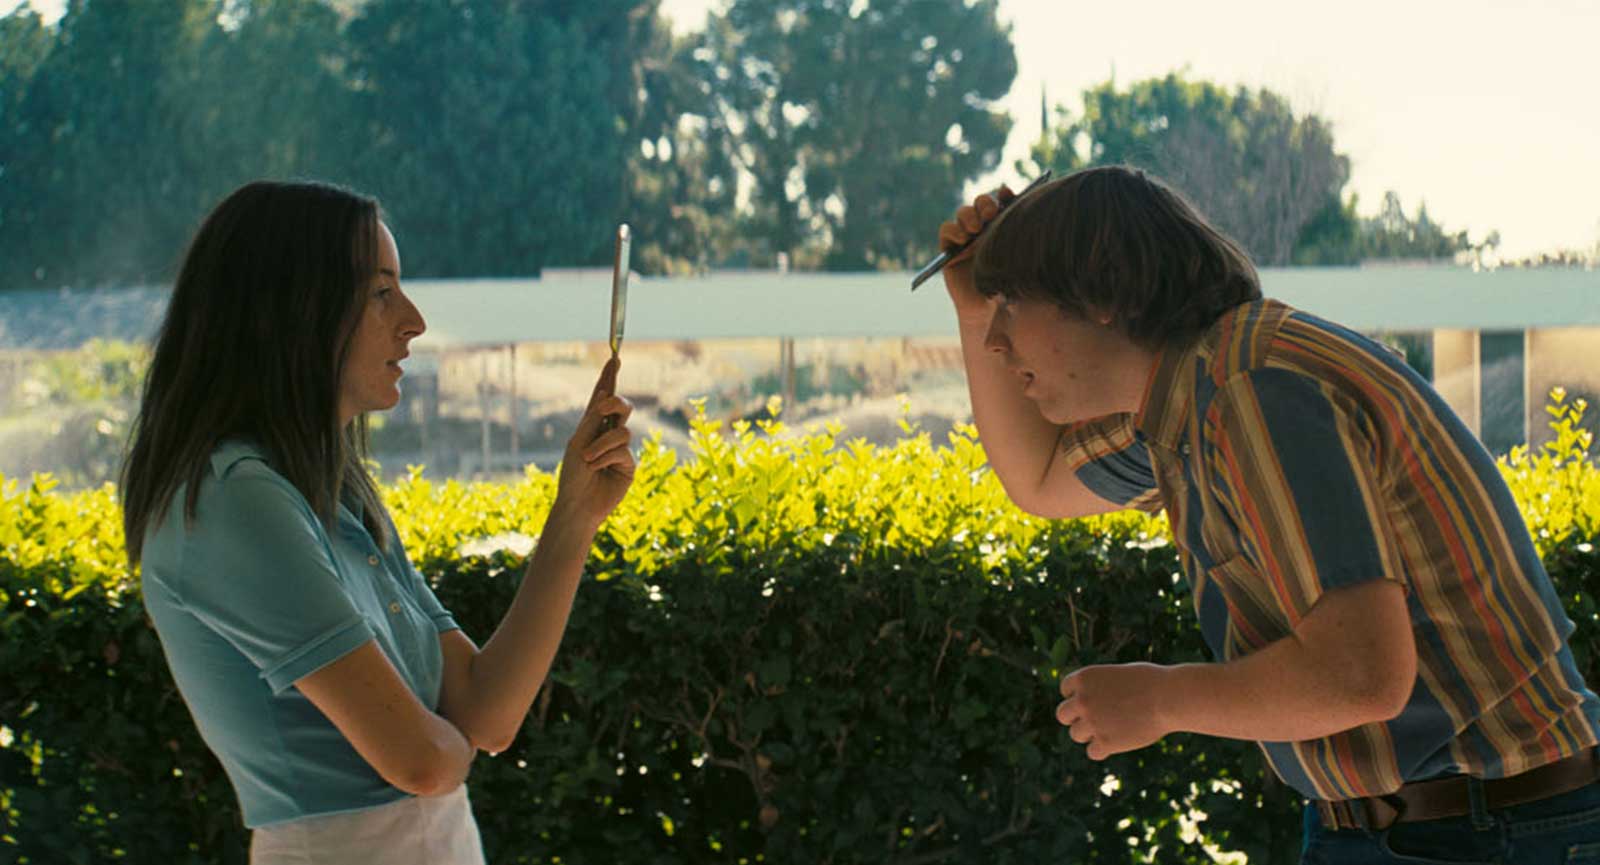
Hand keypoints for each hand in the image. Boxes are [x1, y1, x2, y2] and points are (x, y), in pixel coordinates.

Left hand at [554, 356, 634, 529]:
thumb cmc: (572, 474)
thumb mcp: (578, 441)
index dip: (609, 377)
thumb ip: (593, 419)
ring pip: (622, 430)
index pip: (603, 397)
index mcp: (592, 425)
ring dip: (601, 444)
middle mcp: (607, 433)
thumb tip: (606, 396)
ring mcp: (620, 448)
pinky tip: (597, 469)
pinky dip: (606, 457)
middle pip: (621, 406)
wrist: (577, 504)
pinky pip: (623, 450)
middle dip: (615, 403)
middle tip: (604, 406)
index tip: (614, 357)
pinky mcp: (629, 464)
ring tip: (588, 459)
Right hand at [936, 184, 1014, 315]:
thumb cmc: (1013, 290)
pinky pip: (946, 230)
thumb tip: (1027, 217)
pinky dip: (952, 230)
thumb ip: (1024, 241)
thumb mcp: (1023, 265)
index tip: (1008, 195)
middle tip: (990, 214)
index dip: (1005, 195)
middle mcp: (985, 229)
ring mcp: (967, 238)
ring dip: (969, 215)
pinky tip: (961, 240)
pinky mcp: (950, 249)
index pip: (1005, 202)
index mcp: (1006, 227)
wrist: (992, 314)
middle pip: (983, 203)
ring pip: (964, 213)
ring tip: (974, 229)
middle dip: (985, 204)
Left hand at [1056, 663, 1171, 760]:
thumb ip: (1099, 688)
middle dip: (1077, 717)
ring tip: (1111, 729)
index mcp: (1084, 678)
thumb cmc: (1150, 681)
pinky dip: (1103, 750)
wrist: (1168, 698)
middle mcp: (1082, 700)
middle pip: (1063, 715)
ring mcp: (1092, 722)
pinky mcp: (1105, 743)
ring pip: (1076, 735)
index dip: (1078, 695)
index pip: (1066, 689)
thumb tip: (1088, 702)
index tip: (1094, 699)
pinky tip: (1117, 743)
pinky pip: (1092, 752)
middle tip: (1095, 718)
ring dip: (1090, 734)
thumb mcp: (1118, 675)